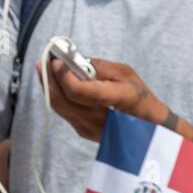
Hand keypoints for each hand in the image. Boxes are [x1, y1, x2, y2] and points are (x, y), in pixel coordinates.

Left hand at [41, 57, 169, 141]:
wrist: (150, 127)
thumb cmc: (139, 95)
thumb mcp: (125, 74)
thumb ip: (98, 67)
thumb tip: (70, 60)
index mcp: (116, 100)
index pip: (79, 92)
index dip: (63, 76)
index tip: (57, 61)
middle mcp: (101, 119)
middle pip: (62, 100)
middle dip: (49, 78)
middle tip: (42, 61)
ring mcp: (90, 129)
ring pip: (59, 106)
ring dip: (48, 86)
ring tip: (42, 68)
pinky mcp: (83, 132)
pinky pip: (62, 111)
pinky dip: (55, 95)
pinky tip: (52, 83)